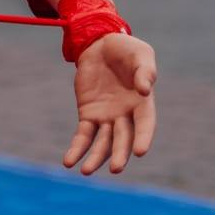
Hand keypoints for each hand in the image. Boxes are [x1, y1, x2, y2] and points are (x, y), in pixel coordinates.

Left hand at [64, 34, 157, 175]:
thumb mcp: (140, 54)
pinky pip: (83, 135)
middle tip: (115, 168)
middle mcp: (126, 116)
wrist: (100, 43)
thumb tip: (145, 90)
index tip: (140, 152)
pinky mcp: (88, 114)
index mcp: (143, 104)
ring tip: (86, 171)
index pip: (145, 124)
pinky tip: (69, 162)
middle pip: (123, 139)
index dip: (144, 138)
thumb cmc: (126, 50)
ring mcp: (106, 117)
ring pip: (102, 143)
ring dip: (95, 158)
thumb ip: (145, 71)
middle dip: (119, 154)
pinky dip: (77, 149)